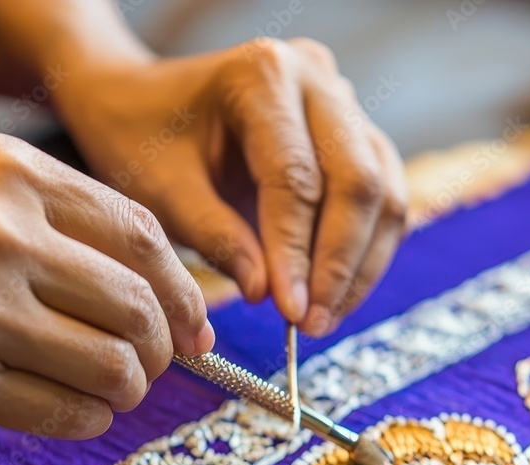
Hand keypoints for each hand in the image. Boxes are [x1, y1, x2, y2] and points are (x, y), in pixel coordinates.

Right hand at [0, 133, 211, 436]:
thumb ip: (88, 237)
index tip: (197, 327)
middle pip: (138, 310)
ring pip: (115, 368)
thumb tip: (192, 318)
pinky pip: (71, 413)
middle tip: (154, 363)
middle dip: (163, 350)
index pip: (144, 240)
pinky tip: (80, 407)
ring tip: (115, 385)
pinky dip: (91, 418)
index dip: (186, 294)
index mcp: (13, 176)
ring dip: (130, 388)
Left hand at [57, 38, 407, 336]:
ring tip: (324, 319)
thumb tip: (266, 293)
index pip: (297, 177)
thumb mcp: (161, 189)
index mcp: (262, 76)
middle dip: (339, 265)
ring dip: (360, 268)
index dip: (297, 253)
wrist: (144, 106)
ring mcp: (346, 109)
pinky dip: (365, 257)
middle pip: (358, 183)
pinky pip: (385, 205)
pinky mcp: (361, 142)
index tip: (290, 313)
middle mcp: (317, 81)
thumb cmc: (144, 139)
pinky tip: (335, 297)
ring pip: (384, 196)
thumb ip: (214, 236)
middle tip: (312, 324)